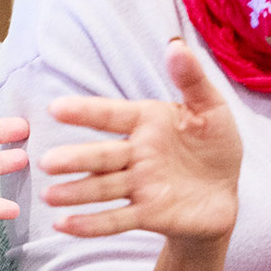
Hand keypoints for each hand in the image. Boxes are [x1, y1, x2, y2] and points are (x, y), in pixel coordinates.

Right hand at [40, 40, 242, 243]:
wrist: (224, 195)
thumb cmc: (215, 146)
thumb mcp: (211, 109)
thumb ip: (192, 80)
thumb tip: (175, 45)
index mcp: (147, 122)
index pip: (112, 115)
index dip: (85, 112)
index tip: (56, 108)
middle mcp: (137, 154)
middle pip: (102, 156)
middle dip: (75, 159)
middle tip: (46, 162)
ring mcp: (139, 186)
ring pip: (103, 188)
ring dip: (75, 192)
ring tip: (49, 195)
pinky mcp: (147, 215)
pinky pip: (116, 219)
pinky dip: (90, 224)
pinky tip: (63, 225)